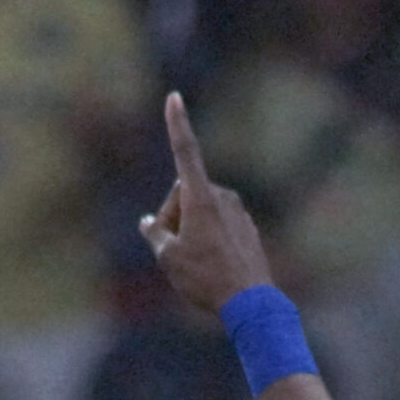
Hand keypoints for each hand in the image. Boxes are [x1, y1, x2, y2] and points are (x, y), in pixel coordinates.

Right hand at [139, 92, 272, 313]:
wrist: (250, 303)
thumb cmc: (205, 279)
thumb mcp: (168, 258)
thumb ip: (154, 234)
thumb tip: (148, 222)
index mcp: (201, 197)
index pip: (185, 151)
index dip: (177, 124)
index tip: (174, 96)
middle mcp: (222, 196)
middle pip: (184, 195)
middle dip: (172, 215)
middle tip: (169, 251)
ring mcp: (238, 212)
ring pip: (201, 212)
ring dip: (189, 230)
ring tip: (192, 265)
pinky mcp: (247, 228)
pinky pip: (218, 227)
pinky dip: (207, 240)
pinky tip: (211, 269)